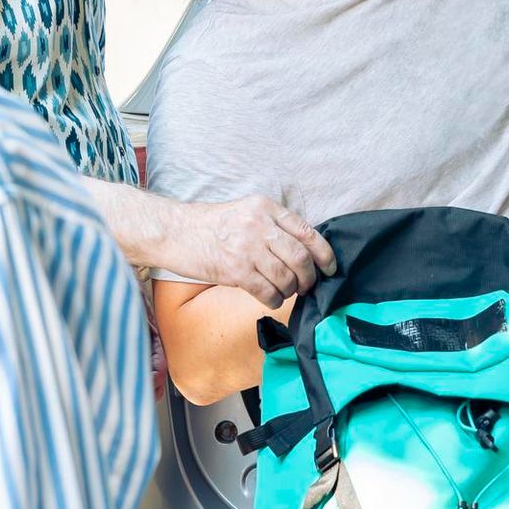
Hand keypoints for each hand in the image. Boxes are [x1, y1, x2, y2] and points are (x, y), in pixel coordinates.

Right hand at [168, 197, 336, 307]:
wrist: (177, 232)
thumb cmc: (212, 225)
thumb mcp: (247, 212)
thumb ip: (273, 225)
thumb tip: (303, 250)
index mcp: (266, 208)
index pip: (308, 232)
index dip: (325, 254)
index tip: (330, 268)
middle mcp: (260, 225)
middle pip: (301, 258)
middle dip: (309, 278)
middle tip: (306, 285)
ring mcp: (248, 248)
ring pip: (286, 278)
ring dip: (291, 290)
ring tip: (285, 291)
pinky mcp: (235, 271)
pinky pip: (267, 292)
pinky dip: (275, 300)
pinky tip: (271, 298)